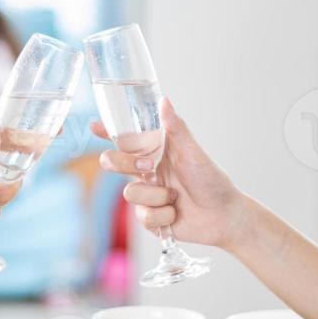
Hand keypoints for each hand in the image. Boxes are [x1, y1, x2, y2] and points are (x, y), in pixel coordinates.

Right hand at [94, 98, 247, 248]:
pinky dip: (162, 215)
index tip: (94, 126)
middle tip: (148, 167)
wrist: (223, 216)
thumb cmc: (212, 180)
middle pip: (113, 162)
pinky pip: (142, 215)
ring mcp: (147, 194)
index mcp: (155, 151)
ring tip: (175, 196)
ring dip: (155, 195)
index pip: (125, 138)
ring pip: (129, 193)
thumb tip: (164, 100)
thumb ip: (175, 128)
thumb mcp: (193, 153)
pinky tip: (176, 213)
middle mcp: (147, 171)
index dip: (107, 131)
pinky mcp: (149, 217)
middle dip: (122, 164)